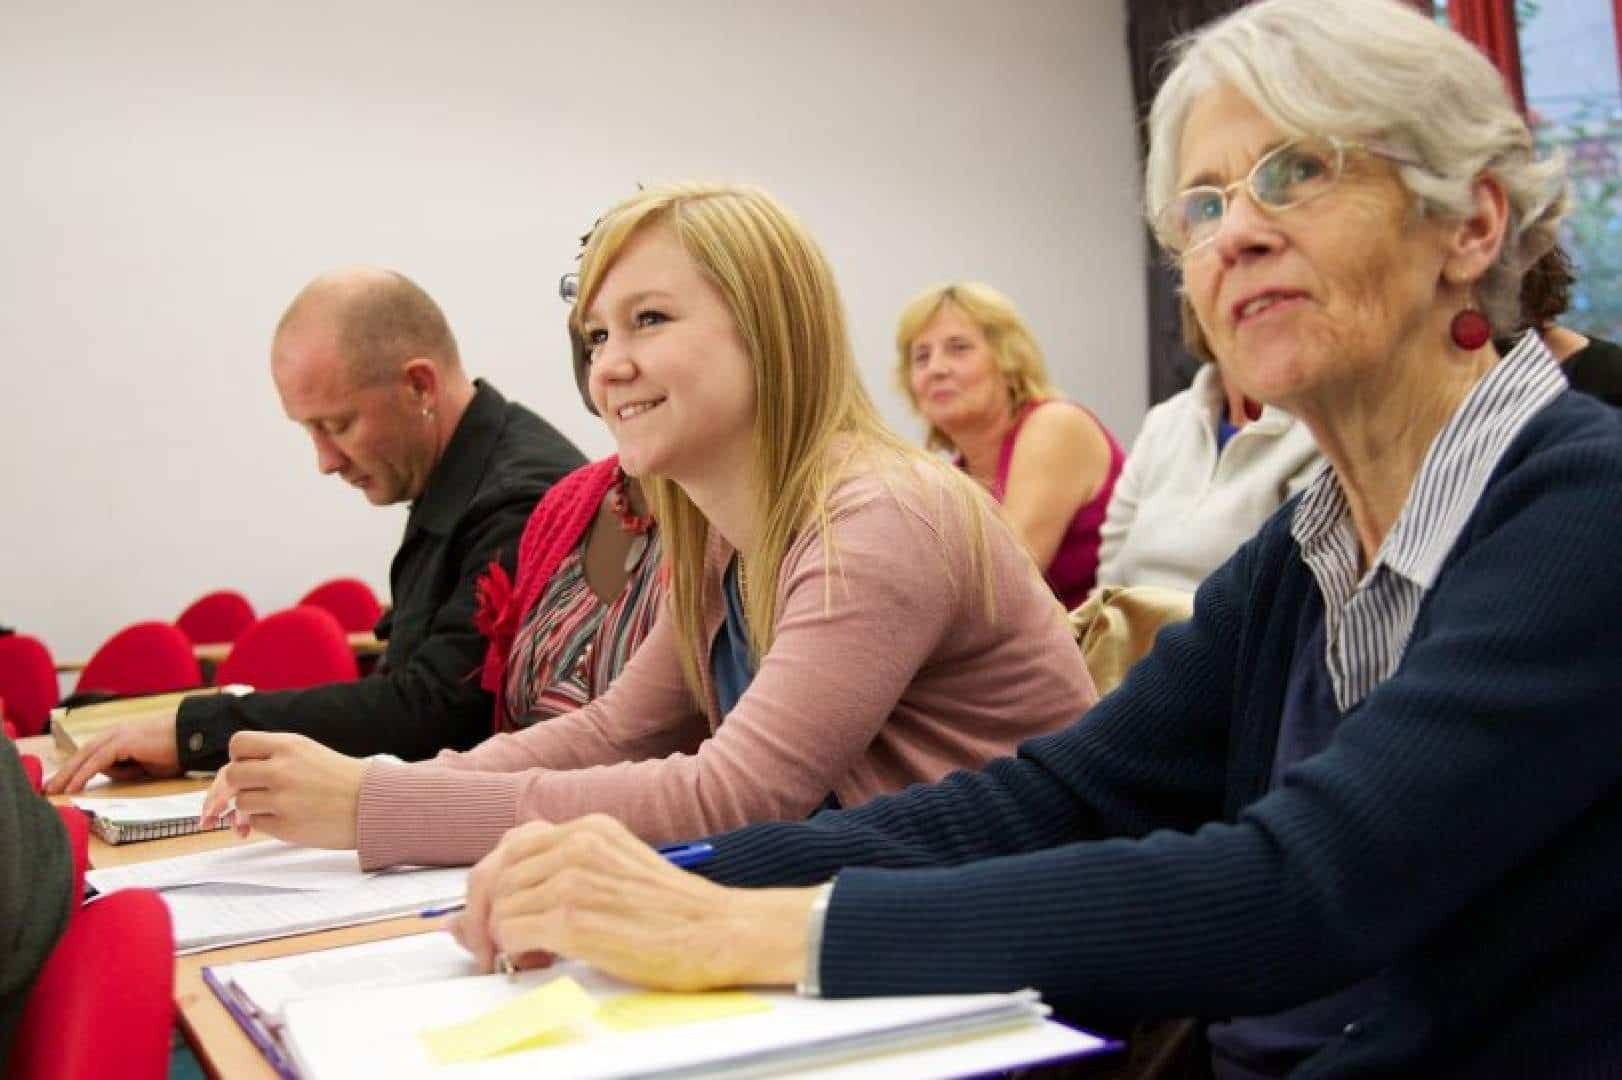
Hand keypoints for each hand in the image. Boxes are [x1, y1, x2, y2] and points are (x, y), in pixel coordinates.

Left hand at [44, 709, 181, 793]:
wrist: (192, 736)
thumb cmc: (174, 750)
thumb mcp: (144, 764)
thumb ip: (124, 767)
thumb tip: (107, 773)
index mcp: (119, 737)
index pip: (89, 753)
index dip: (73, 768)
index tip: (61, 783)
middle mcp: (114, 733)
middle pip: (82, 754)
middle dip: (64, 772)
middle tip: (48, 789)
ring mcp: (117, 736)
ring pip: (85, 757)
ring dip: (67, 775)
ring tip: (54, 791)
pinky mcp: (122, 742)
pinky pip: (97, 761)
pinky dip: (83, 775)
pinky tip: (73, 787)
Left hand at [198, 732, 365, 848]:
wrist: (375, 804)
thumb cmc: (341, 779)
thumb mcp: (308, 753)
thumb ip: (273, 757)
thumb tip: (228, 778)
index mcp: (289, 746)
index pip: (238, 744)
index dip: (237, 757)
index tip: (247, 766)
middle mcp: (282, 769)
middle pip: (232, 775)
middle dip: (237, 786)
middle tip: (255, 791)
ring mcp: (282, 799)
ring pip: (241, 802)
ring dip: (253, 806)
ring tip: (280, 805)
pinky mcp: (286, 826)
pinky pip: (256, 823)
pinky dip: (265, 823)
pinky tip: (288, 818)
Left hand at [448, 814, 816, 991]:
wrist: (720, 931)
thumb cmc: (675, 911)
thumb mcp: (619, 867)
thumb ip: (562, 872)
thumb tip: (490, 906)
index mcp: (589, 827)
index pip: (510, 846)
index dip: (492, 885)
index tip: (494, 914)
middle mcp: (577, 843)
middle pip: (493, 874)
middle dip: (481, 915)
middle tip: (492, 947)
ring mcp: (574, 878)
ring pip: (499, 906)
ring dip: (501, 939)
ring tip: (531, 956)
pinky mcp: (574, 918)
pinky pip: (511, 932)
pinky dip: (512, 953)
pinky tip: (538, 961)